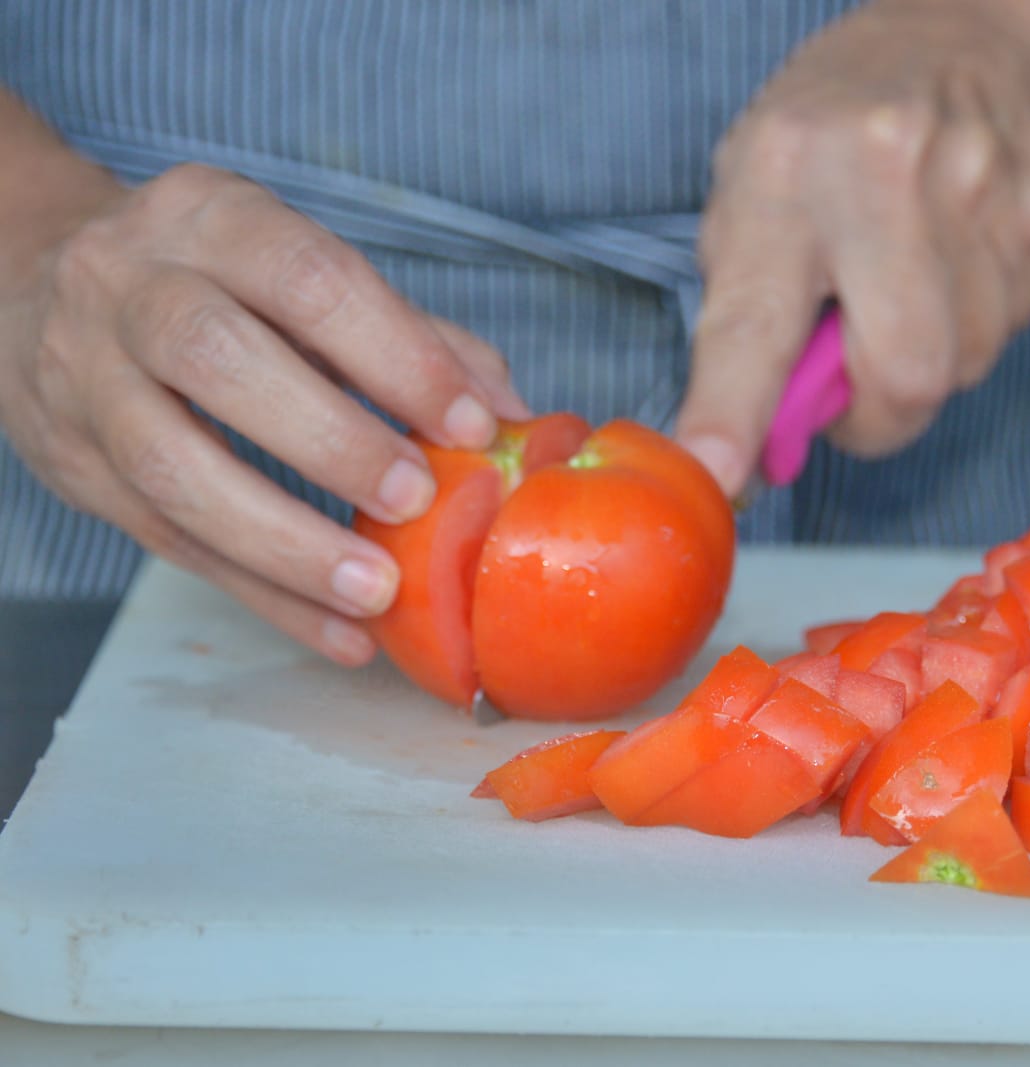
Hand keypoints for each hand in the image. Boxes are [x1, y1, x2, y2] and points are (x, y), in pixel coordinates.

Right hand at [0, 162, 531, 663]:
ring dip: (284, 541)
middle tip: (415, 500)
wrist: (37, 283)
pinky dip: (262, 596)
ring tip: (376, 591)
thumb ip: (413, 337)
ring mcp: (84, 376)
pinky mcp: (72, 465)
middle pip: (216, 356)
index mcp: (211, 218)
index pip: (306, 276)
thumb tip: (513, 416)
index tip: (469, 424)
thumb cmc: (217, 286)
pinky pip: (166, 543)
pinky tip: (338, 633)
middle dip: (328, 438)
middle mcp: (129, 284)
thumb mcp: (302, 280)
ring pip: (171, 465)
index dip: (394, 353)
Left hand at [676, 0, 1029, 494]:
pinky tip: (956, 259)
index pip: (754, 320)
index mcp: (786, 172)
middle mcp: (888, 175)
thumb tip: (758, 444)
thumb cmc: (833, 129)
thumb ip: (747, 314)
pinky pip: (1011, 329)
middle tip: (849, 378)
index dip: (733, 410)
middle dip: (874, 414)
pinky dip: (975, 323)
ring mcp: (984, 190)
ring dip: (927, 361)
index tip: (718, 473)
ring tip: (905, 284)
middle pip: (906, 374)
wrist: (969, 33)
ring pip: (966, 365)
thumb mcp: (754, 189)